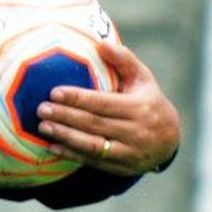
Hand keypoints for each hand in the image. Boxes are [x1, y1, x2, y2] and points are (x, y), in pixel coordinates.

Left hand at [37, 41, 180, 176]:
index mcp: (140, 108)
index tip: (54, 92)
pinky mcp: (123, 168)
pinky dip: (72, 155)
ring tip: (43, 127)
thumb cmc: (149, 101)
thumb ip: (124, 60)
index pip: (104, 103)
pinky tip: (53, 147)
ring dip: (65, 137)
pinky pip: (94, 162)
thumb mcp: (143, 78)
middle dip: (65, 116)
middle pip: (94, 124)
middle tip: (41, 109)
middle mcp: (136, 132)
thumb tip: (102, 43)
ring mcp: (130, 153)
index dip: (78, 98)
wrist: (170, 139)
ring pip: (93, 146)